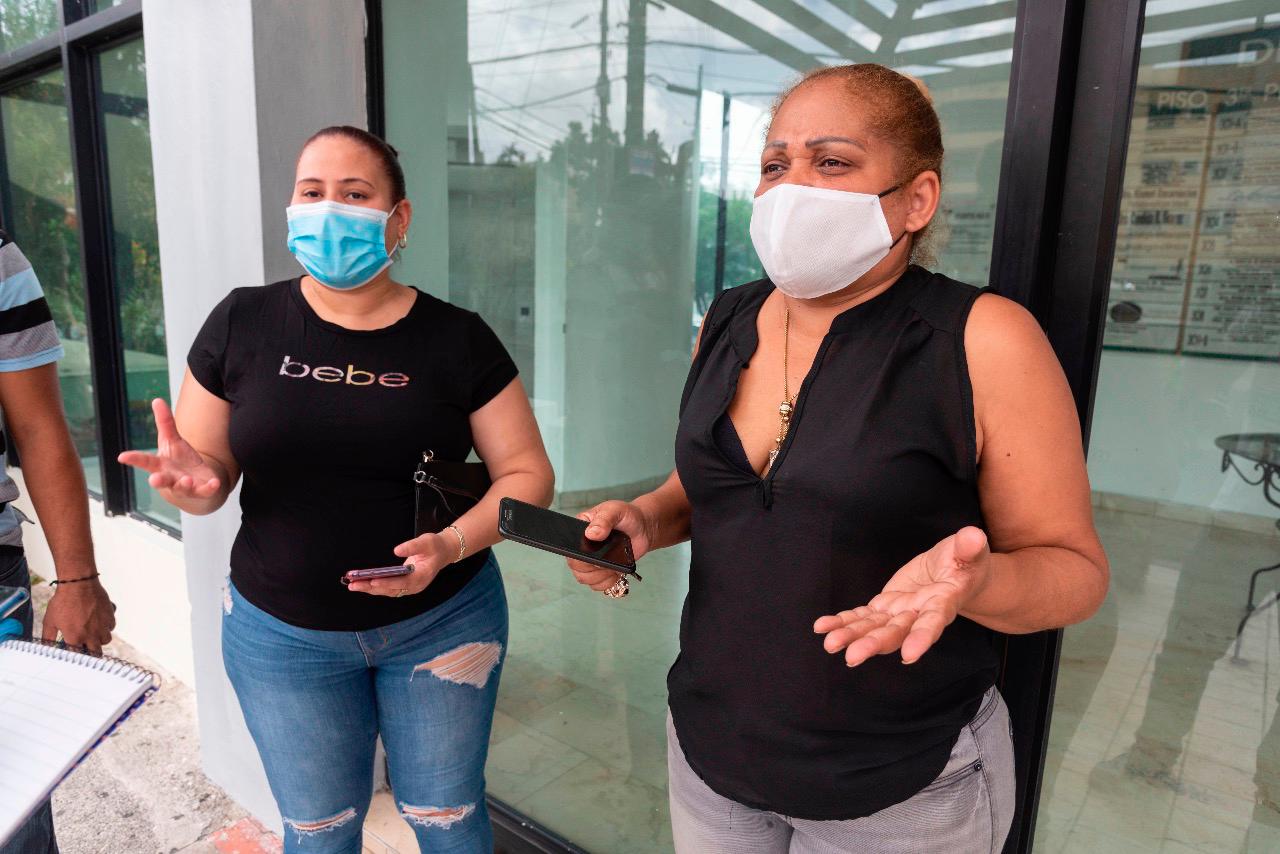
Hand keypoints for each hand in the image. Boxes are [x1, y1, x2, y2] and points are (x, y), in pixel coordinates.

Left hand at [41, 578, 115, 654]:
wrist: (78, 584)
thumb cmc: (63, 601)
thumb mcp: (49, 621)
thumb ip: (48, 637)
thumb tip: (47, 647)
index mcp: (75, 638)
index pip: (77, 656)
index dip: (75, 654)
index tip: (73, 650)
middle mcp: (90, 635)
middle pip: (95, 653)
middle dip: (90, 651)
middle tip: (85, 646)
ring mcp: (102, 626)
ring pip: (105, 641)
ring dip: (99, 640)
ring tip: (92, 633)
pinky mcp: (110, 617)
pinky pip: (110, 627)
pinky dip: (106, 627)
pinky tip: (98, 621)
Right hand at [117, 398, 221, 499]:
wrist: (195, 483)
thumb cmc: (178, 460)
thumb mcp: (172, 440)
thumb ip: (165, 423)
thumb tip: (157, 400)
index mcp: (160, 465)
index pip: (145, 461)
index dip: (134, 459)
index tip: (122, 457)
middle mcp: (170, 478)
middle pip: (161, 480)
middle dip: (158, 480)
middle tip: (154, 480)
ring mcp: (185, 486)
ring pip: (182, 488)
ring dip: (184, 484)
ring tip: (187, 480)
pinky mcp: (202, 490)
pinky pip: (205, 491)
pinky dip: (210, 488)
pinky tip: (215, 483)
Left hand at [346, 531, 456, 596]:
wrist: (443, 552)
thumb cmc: (435, 546)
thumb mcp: (426, 542)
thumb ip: (412, 546)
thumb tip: (397, 550)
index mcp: (422, 577)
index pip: (402, 582)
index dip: (387, 582)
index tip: (372, 580)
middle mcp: (414, 586)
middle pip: (391, 590)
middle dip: (371, 587)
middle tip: (353, 584)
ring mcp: (409, 588)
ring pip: (387, 591)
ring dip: (369, 588)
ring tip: (352, 584)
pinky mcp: (404, 585)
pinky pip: (387, 589)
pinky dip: (374, 586)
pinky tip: (362, 583)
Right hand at [566, 501, 651, 592]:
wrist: (642, 528)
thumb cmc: (626, 515)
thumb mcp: (615, 510)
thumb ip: (604, 520)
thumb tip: (591, 534)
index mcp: (580, 529)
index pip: (569, 546)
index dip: (578, 556)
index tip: (592, 557)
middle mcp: (582, 546)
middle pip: (574, 566)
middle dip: (590, 569)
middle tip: (605, 563)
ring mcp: (592, 560)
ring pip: (584, 578)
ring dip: (598, 578)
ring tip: (612, 569)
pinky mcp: (602, 570)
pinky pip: (596, 584)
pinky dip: (605, 583)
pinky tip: (615, 575)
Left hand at [814, 527, 992, 666]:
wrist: (955, 572)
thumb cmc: (965, 563)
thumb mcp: (969, 552)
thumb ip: (969, 548)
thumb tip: (973, 536)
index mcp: (943, 605)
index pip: (932, 622)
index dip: (922, 638)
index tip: (909, 655)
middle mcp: (918, 615)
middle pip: (895, 632)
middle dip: (874, 644)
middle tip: (852, 656)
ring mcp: (899, 613)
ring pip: (874, 628)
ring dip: (852, 636)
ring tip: (830, 644)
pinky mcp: (884, 607)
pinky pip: (862, 616)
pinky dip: (843, 622)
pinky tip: (822, 627)